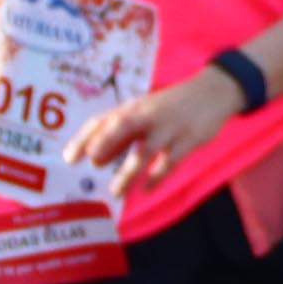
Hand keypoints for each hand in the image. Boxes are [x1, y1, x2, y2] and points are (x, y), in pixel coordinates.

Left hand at [70, 71, 242, 199]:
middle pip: (122, 126)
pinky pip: (171, 160)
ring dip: (129, 172)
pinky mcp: (190, 139)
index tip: (69, 159)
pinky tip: (147, 189)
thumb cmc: (170, 108)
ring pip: (146, 150)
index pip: (103, 121)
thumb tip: (96, 160)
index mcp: (132, 109)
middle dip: (106, 143)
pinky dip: (157, 176)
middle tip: (92, 163)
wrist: (213, 92)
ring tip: (116, 191)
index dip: (85, 138)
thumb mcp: (144, 115)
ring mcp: (169, 127)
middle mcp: (148, 115)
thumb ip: (121, 137)